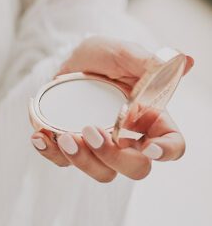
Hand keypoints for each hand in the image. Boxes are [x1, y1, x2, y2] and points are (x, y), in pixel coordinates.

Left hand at [30, 35, 193, 181]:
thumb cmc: (103, 56)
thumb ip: (146, 62)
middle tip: (91, 130)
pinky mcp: (74, 147)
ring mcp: (102, 147)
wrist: (68, 57)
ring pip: (102, 172)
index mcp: (150, 117)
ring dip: (82, 160)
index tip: (149, 148)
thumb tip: (185, 60)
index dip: (165, 151)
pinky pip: (65, 163)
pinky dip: (51, 153)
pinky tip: (39, 138)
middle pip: (136, 167)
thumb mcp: (122, 53)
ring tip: (62, 136)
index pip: (171, 144)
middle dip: (114, 156)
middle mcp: (129, 138)